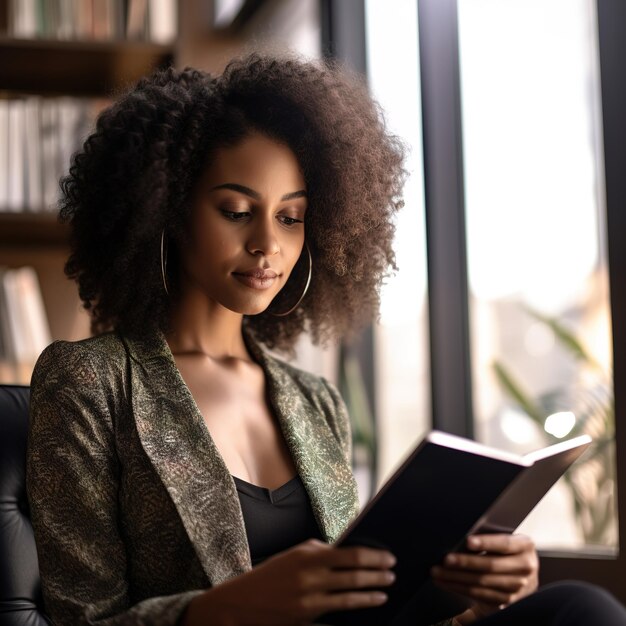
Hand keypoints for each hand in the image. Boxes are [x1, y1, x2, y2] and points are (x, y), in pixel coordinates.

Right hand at [182, 538, 396, 624]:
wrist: (241, 603)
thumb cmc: (270, 576)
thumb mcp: (294, 556)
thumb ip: (319, 553)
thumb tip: (347, 553)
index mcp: (308, 554)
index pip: (350, 553)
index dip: (373, 556)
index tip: (388, 557)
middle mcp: (310, 574)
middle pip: (354, 573)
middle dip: (378, 573)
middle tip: (393, 573)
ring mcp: (309, 598)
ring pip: (350, 595)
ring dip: (372, 592)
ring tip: (386, 589)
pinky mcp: (307, 616)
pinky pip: (339, 611)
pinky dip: (358, 605)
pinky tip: (370, 603)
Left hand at [430, 533, 538, 622]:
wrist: (524, 577)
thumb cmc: (506, 551)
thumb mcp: (505, 541)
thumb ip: (489, 538)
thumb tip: (463, 535)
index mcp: (525, 546)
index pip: (504, 543)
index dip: (486, 542)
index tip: (468, 541)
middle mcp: (524, 567)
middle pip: (491, 565)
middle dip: (465, 562)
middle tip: (445, 559)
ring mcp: (517, 587)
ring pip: (482, 581)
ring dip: (456, 577)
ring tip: (438, 572)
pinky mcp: (506, 601)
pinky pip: (479, 594)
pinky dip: (458, 587)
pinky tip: (445, 582)